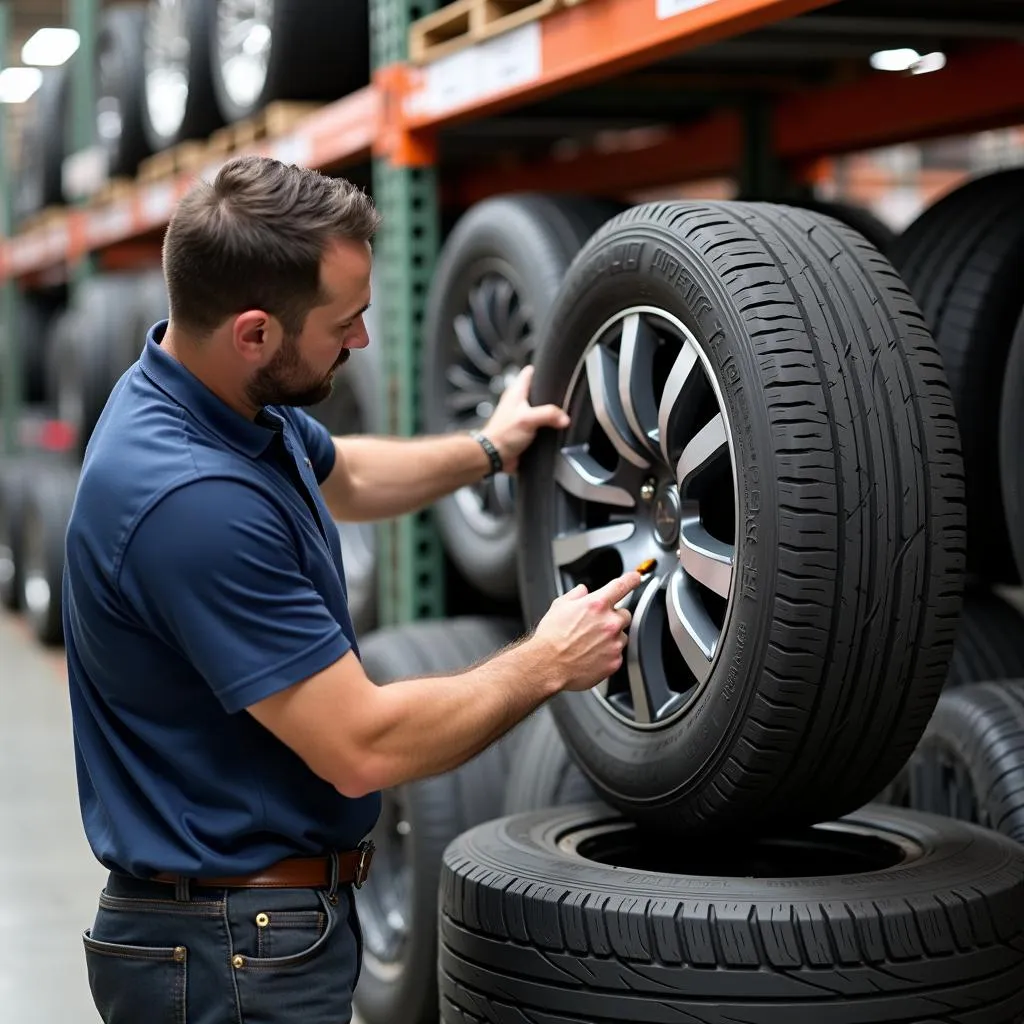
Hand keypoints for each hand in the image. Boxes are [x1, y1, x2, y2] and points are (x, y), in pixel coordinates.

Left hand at [481, 365, 569, 473]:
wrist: (495, 456)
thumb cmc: (503, 435)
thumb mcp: (527, 419)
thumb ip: (549, 415)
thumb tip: (565, 418)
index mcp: (516, 393)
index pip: (529, 373)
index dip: (541, 369)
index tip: (554, 370)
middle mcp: (518, 402)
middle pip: (537, 391)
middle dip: (549, 392)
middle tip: (563, 394)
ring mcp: (521, 417)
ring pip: (539, 408)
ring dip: (548, 411)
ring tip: (561, 411)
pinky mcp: (524, 431)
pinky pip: (539, 424)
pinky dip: (546, 426)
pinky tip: (554, 429)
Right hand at [530, 571, 643, 691]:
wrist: (547, 665)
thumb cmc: (551, 638)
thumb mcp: (559, 606)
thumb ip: (576, 595)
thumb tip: (582, 591)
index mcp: (597, 605)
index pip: (621, 586)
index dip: (631, 579)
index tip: (635, 578)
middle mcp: (609, 623)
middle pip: (625, 614)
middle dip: (613, 617)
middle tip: (596, 626)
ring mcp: (614, 643)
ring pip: (621, 636)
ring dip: (611, 637)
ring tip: (590, 643)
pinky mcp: (614, 661)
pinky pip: (617, 654)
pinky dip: (608, 654)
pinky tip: (591, 655)